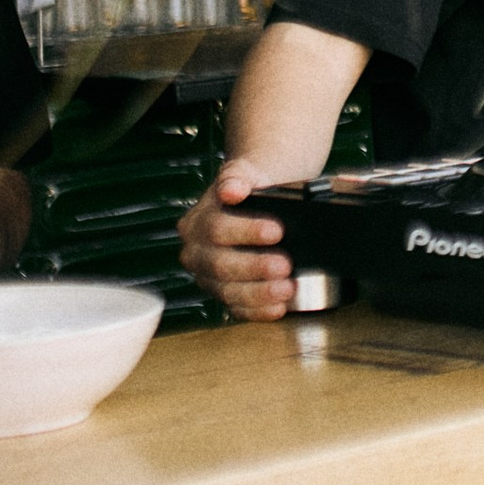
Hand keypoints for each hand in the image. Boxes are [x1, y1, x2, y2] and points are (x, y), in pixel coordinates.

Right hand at [180, 159, 294, 321]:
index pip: (216, 228)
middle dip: (254, 266)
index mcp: (197, 221)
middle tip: (284, 264)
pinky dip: (258, 310)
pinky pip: (237, 308)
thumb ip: (238, 176)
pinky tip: (278, 308)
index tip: (276, 230)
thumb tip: (231, 189)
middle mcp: (197, 251)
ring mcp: (208, 277)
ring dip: (258, 292)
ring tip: (286, 288)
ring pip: (227, 290)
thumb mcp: (245, 174)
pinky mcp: (224, 295)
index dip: (246, 231)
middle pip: (220, 263)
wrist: (257, 203)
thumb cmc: (251, 190)